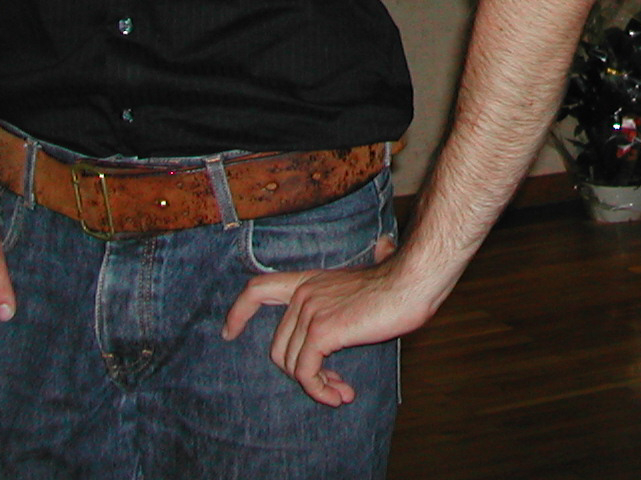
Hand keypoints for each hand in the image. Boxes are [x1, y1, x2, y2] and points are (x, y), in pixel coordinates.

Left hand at [223, 236, 421, 404]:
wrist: (411, 283)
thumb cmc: (399, 283)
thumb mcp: (369, 278)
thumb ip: (364, 271)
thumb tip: (383, 244)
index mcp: (310, 281)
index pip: (259, 288)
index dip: (239, 311)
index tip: (229, 332)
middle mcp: (304, 294)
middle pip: (278, 346)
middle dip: (301, 373)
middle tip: (330, 385)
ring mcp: (310, 311)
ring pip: (292, 364)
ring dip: (317, 386)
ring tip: (341, 392)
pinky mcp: (322, 331)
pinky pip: (306, 372)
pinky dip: (320, 390)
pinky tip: (342, 396)